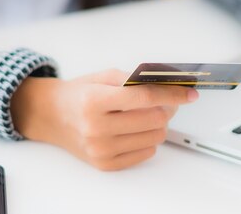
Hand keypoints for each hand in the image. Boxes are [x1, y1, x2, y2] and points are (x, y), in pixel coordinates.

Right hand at [10, 70, 198, 170]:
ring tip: (150, 114)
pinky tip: (138, 129)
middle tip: (168, 101)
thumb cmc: (80, 94)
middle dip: (167, 108)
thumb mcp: (104, 76)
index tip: (189, 93)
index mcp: (95, 101)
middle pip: (154, 120)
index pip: (144, 98)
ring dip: (160, 124)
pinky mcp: (105, 164)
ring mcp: (100, 149)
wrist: (51, 115)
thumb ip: (135, 80)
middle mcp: (96, 128)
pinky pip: (145, 153)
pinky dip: (149, 140)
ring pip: (154, 138)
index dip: (172, 94)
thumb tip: (169, 83)